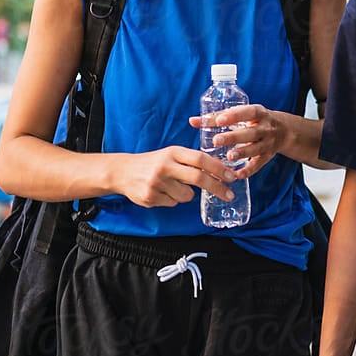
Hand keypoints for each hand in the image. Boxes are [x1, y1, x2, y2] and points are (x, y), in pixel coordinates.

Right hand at [114, 146, 238, 207]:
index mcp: (173, 152)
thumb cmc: (154, 162)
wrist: (123, 171)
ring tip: (173, 186)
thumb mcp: (171, 155)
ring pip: (187, 195)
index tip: (232, 176)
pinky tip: (162, 191)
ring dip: (186, 194)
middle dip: (217, 187)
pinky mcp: (150, 197)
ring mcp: (157, 183)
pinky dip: (172, 199)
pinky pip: (174, 203)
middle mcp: (165, 166)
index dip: (218, 168)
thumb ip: (191, 161)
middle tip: (229, 194)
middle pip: (198, 178)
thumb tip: (219, 171)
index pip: (200, 159)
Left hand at [189, 104, 289, 176]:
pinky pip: (258, 164)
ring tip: (229, 157)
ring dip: (242, 153)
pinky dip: (248, 170)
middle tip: (216, 140)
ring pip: (255, 149)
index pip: (247, 112)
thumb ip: (218, 117)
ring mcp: (268, 143)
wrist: (284, 131)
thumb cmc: (254, 120)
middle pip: (251, 132)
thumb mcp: (242, 114)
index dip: (234, 116)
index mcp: (258, 113)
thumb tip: (192, 121)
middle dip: (234, 137)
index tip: (220, 120)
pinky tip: (237, 175)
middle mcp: (265, 128)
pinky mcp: (267, 156)